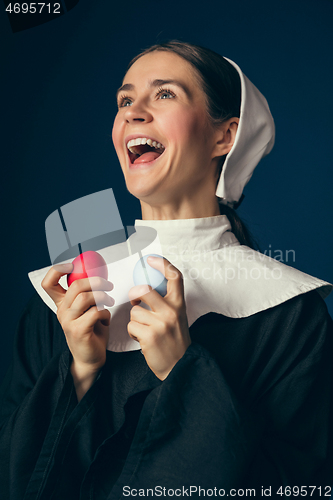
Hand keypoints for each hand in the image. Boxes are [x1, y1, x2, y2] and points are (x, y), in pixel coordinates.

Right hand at [41, 263, 113, 398]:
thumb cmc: (92, 332)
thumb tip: (99, 277)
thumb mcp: (87, 310)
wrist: (90, 359)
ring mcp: (68, 321)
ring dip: (103, 296)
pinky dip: (105, 313)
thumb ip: (88, 296)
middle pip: (75, 286)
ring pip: (86, 297)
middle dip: (96, 281)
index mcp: (62, 304)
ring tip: (110, 301)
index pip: (48, 283)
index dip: (57, 270)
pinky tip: (106, 320)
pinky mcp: (78, 330)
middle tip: (108, 285)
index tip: (72, 265)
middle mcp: (62, 311)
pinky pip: (95, 313)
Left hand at [128, 256, 190, 379]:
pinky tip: (143, 339)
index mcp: (179, 304)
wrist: (181, 366)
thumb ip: (166, 303)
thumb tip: (144, 290)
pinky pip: (131, 326)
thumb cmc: (176, 341)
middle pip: (144, 289)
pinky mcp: (149, 336)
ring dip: (135, 321)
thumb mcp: (178, 317)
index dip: (162, 264)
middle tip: (136, 300)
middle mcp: (171, 311)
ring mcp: (160, 323)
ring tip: (145, 330)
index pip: (174, 277)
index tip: (150, 260)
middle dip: (135, 294)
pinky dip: (134, 333)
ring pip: (134, 311)